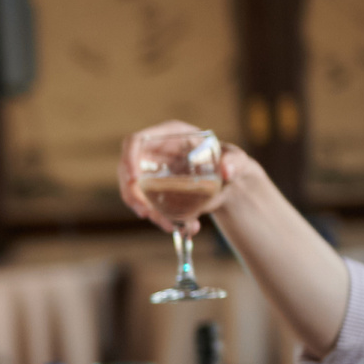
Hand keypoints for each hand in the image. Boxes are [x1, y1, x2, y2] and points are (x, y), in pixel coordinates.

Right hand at [117, 120, 259, 236]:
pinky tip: (179, 227)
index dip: (128, 160)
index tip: (134, 181)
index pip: (135, 142)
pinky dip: (159, 219)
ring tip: (169, 226)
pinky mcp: (155, 192)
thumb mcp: (236, 159)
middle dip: (132, 194)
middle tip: (145, 213)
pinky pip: (147, 205)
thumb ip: (235, 161)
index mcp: (169, 135)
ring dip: (145, 210)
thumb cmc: (232, 163)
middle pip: (127, 170)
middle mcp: (155, 153)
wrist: (231, 185)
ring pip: (134, 192)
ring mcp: (152, 173)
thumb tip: (227, 170)